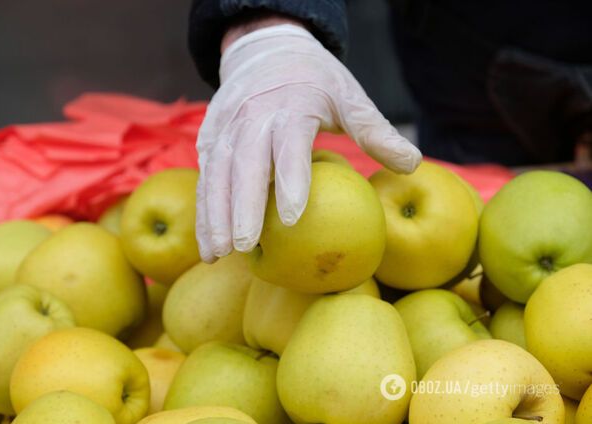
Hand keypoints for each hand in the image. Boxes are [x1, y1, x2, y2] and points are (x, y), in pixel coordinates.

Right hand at [196, 21, 421, 262]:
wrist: (266, 50)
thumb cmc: (315, 80)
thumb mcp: (349, 95)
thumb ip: (375, 130)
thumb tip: (413, 164)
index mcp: (292, 104)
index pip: (289, 144)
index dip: (291, 179)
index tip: (294, 219)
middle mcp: (252, 115)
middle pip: (243, 163)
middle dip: (241, 207)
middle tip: (245, 247)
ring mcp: (226, 125)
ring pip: (215, 172)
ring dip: (213, 215)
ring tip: (216, 255)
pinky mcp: (210, 136)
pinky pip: (205, 175)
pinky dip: (204, 210)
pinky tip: (209, 243)